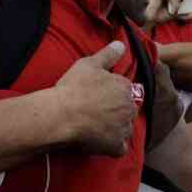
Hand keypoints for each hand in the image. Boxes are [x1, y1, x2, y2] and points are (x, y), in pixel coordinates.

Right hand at [54, 41, 134, 156]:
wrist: (62, 114)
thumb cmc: (74, 87)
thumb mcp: (89, 64)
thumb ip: (108, 54)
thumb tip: (121, 44)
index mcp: (125, 87)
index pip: (126, 91)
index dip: (112, 94)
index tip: (99, 97)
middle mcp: (129, 106)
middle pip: (127, 110)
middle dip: (116, 111)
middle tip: (96, 112)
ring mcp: (124, 127)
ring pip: (125, 128)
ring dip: (115, 128)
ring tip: (96, 127)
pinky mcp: (116, 145)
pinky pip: (120, 147)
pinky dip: (112, 146)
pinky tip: (100, 142)